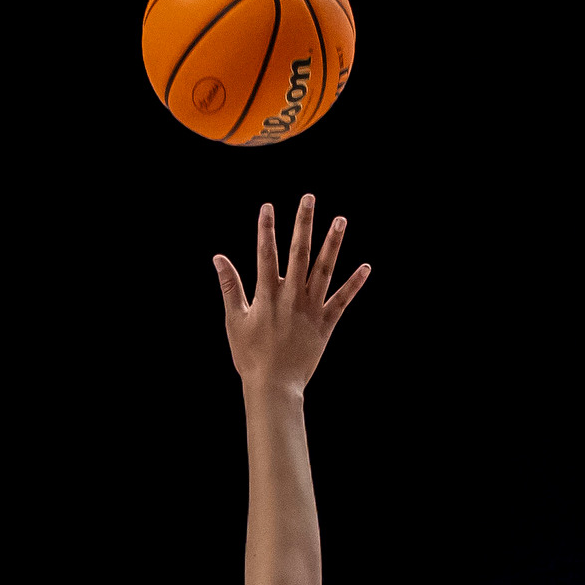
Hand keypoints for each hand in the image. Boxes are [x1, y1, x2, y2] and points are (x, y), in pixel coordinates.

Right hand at [214, 195, 368, 395]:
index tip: (267, 207)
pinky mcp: (326, 325)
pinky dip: (354, 284)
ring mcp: (311, 310)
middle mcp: (291, 298)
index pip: (265, 254)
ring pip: (324, 270)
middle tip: (309, 198)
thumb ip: (230, 286)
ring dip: (333, 244)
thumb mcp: (234, 321)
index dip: (265, 229)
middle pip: (299, 253)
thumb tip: (218, 257)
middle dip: (303, 223)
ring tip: (341, 220)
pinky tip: (366, 267)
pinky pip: (342, 301)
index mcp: (267, 296)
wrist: (274, 387)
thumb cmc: (250, 356)